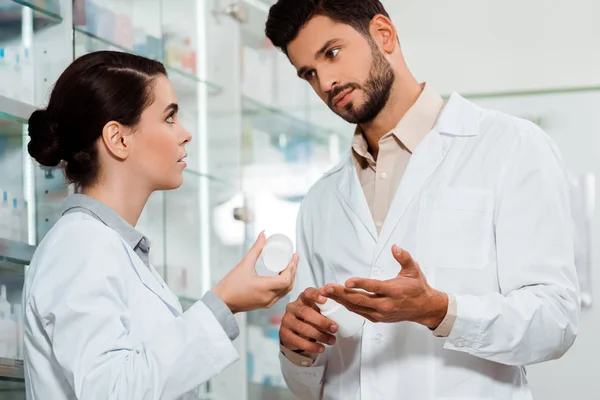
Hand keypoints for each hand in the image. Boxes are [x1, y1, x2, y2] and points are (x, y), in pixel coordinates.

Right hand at [213, 232, 297, 313]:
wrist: (221, 302)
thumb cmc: (230, 285)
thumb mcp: (244, 264)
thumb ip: (256, 249)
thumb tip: (263, 235)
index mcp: (264, 288)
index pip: (286, 279)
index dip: (292, 267)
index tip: (293, 256)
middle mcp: (269, 297)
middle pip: (289, 284)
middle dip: (293, 270)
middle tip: (294, 258)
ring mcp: (268, 303)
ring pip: (286, 290)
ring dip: (290, 278)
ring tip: (290, 265)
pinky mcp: (265, 304)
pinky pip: (280, 294)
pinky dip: (284, 285)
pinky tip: (283, 276)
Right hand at [279, 288, 337, 354]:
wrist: (295, 332)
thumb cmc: (310, 318)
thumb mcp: (317, 311)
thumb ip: (325, 309)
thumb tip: (339, 312)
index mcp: (303, 298)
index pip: (308, 293)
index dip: (315, 295)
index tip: (325, 300)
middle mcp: (292, 307)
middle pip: (306, 312)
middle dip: (322, 321)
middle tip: (335, 328)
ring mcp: (286, 320)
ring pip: (303, 328)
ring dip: (319, 336)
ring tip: (331, 341)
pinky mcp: (283, 333)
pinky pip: (298, 341)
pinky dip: (311, 346)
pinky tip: (321, 348)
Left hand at [322, 245, 447, 328]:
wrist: (425, 308)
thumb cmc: (418, 288)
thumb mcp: (414, 270)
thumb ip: (404, 257)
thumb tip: (395, 247)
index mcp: (393, 291)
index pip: (373, 287)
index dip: (359, 284)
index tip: (346, 282)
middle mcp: (386, 304)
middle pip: (360, 300)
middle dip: (341, 294)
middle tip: (327, 288)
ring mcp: (381, 313)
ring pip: (357, 307)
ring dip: (341, 300)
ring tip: (327, 293)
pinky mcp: (378, 318)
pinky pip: (359, 312)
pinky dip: (348, 306)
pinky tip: (339, 300)